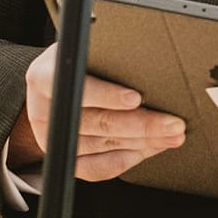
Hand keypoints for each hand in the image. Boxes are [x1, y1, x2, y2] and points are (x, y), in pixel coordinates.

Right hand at [8, 43, 186, 181]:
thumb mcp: (86, 49)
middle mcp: (45, 111)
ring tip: (171, 135)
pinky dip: (125, 160)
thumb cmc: (80, 62)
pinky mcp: (63, 158)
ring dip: (143, 142)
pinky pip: (96, 169)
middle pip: (98, 121)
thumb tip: (149, 63)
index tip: (136, 98)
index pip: (78, 88)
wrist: (54, 85)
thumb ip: (108, 56)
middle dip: (142, 124)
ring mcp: (52, 138)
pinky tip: (148, 149)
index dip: (108, 95)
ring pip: (103, 146)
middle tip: (172, 123)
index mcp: (44, 77)